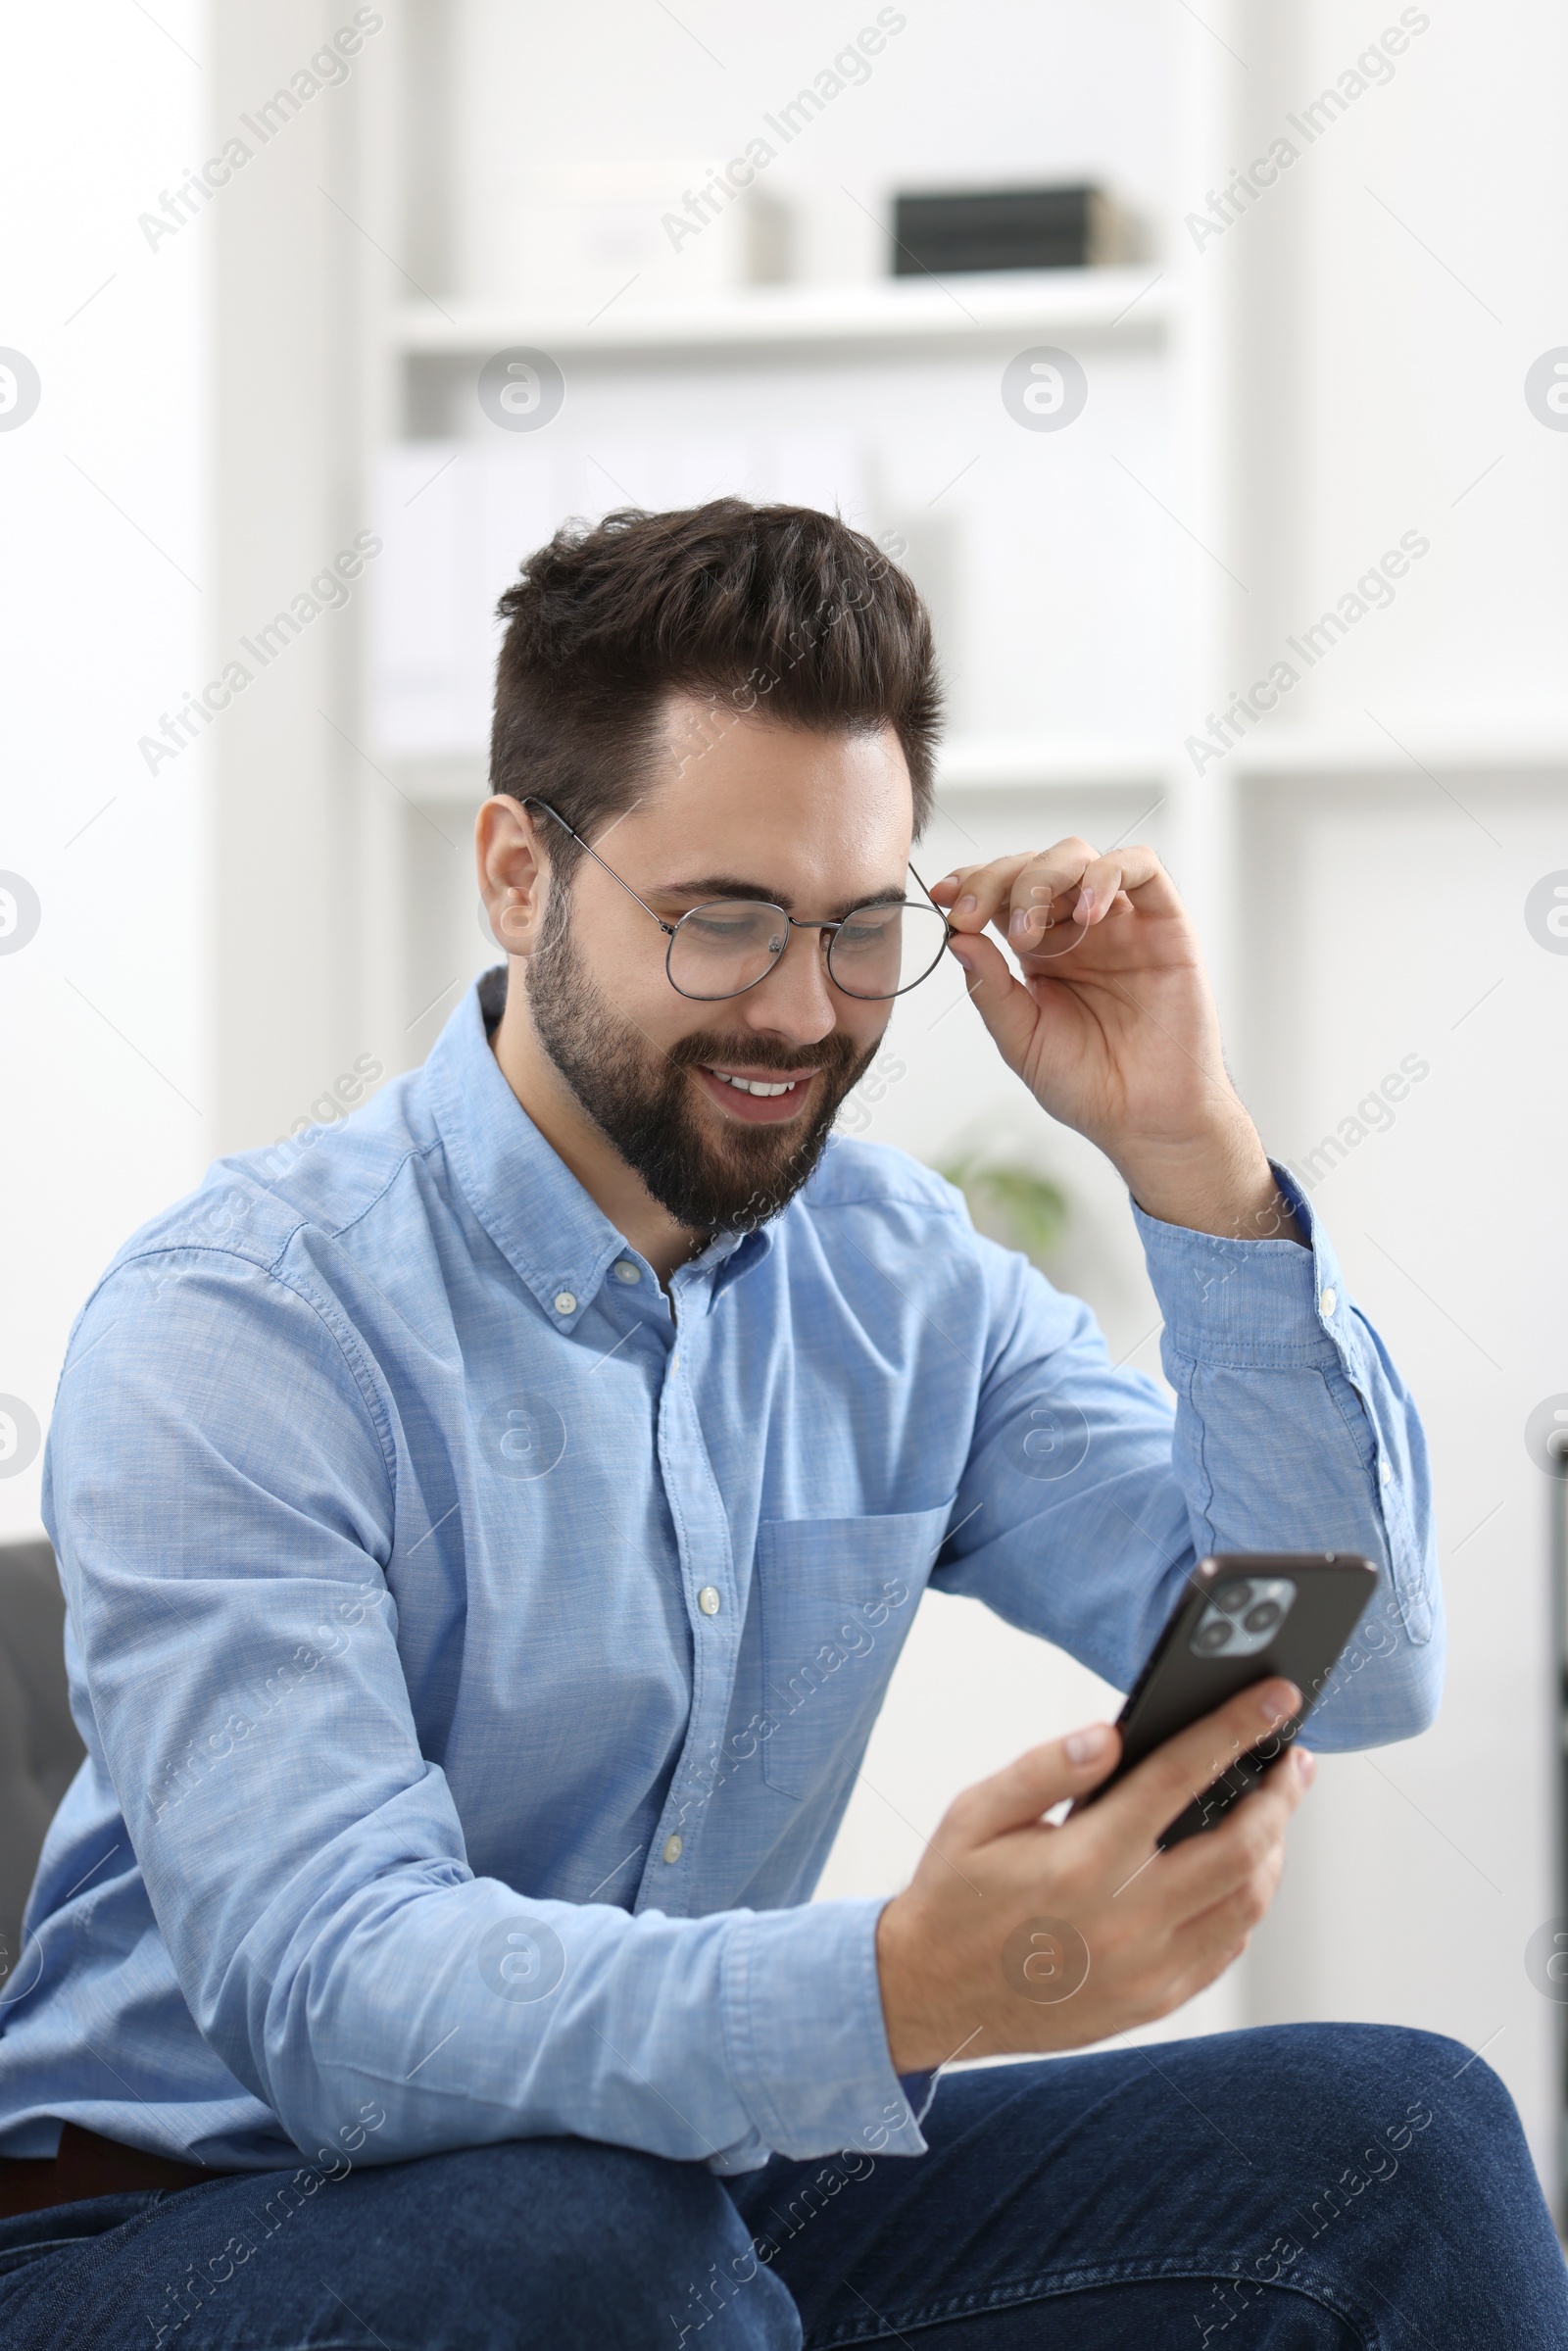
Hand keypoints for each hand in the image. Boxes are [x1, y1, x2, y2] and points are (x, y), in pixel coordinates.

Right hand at [874, 1679, 1313, 2071]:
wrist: (931, 1996)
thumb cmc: (953, 1895)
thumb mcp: (974, 1814)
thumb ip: (1042, 1768)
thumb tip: (1110, 1734)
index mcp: (1080, 1861)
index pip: (1178, 1779)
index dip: (1235, 1730)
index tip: (1277, 1698)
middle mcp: (1124, 1919)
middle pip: (1240, 1848)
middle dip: (1279, 1795)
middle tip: (1293, 1760)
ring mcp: (1145, 1970)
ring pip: (1246, 1903)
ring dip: (1272, 1850)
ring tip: (1271, 1812)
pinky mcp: (1153, 2002)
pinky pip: (1225, 1948)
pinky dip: (1246, 1902)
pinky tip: (1238, 1871)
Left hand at [929, 842, 1299, 1240]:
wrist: (1147, 1121)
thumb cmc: (1088, 1086)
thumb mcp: (1021, 1040)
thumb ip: (990, 988)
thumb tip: (957, 938)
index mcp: (1039, 951)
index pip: (1001, 893)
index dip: (972, 882)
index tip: (944, 897)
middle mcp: (1077, 929)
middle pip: (1033, 865)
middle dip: (995, 880)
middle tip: (973, 916)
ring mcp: (1120, 923)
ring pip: (1079, 858)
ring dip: (1043, 877)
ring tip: (1027, 932)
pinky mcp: (1165, 924)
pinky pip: (1142, 869)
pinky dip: (1108, 875)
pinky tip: (1086, 914)